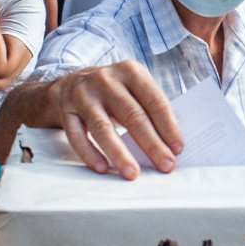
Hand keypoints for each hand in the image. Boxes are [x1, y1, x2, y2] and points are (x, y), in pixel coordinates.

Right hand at [47, 60, 182, 179]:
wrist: (69, 85)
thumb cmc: (113, 92)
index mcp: (130, 71)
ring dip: (120, 153)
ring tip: (133, 174)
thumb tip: (171, 144)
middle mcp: (106, 80)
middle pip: (132, 115)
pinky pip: (78, 136)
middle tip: (166, 165)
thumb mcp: (132, 88)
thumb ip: (150, 108)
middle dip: (151, 144)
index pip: (154, 100)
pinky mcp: (67, 112)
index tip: (178, 149)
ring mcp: (83, 96)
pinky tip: (103, 168)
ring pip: (103, 128)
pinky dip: (90, 154)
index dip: (168, 126)